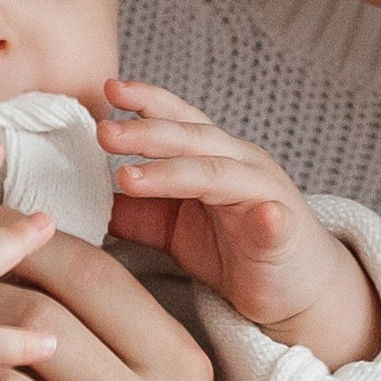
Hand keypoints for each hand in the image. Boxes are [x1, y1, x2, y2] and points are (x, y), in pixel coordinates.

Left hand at [100, 79, 380, 369]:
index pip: (177, 120)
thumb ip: (137, 212)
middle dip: (146, 133)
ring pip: (219, 173)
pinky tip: (265, 214)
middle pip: (191, 139)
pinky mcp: (284, 233)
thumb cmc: (237, 251)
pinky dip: (270, 217)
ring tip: (130, 178)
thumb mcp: (175, 230)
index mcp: (213, 157)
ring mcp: (266, 195)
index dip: (146, 102)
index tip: (109, 89)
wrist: (296, 291)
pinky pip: (276, 221)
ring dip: (175, 172)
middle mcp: (240, 164)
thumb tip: (84, 200)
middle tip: (103, 133)